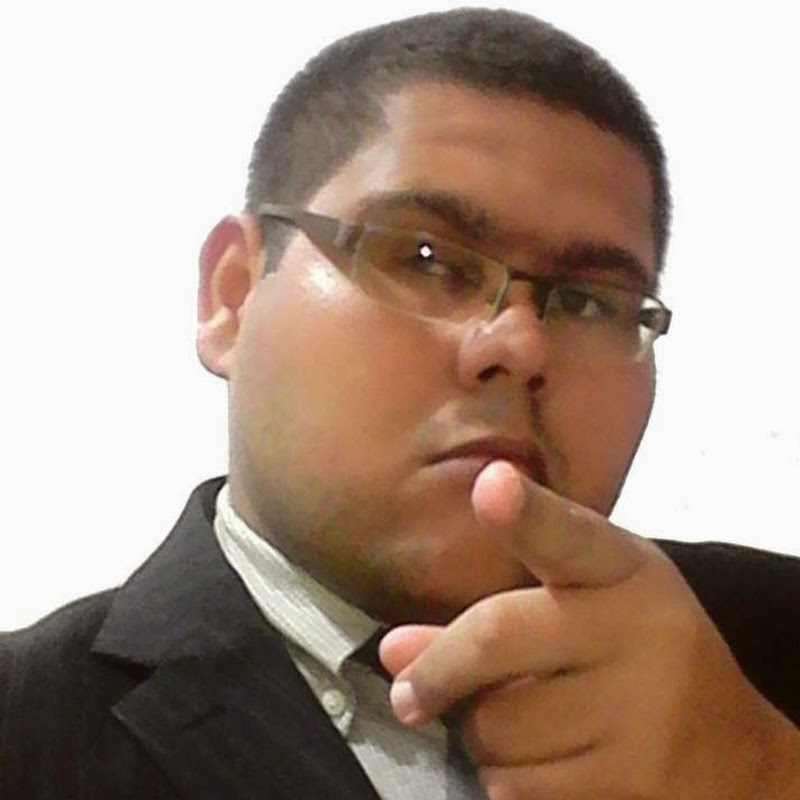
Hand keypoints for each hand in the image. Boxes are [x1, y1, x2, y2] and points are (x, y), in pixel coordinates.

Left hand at [380, 460, 799, 799]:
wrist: (730, 753)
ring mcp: (639, 717)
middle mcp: (635, 634)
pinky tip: (543, 756)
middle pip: (496, 639)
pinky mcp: (630, 788)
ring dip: (480, 730)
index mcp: (622, 571)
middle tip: (407, 691)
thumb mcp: (586, 605)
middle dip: (436, 669)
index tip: (491, 484)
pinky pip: (519, 788)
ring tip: (515, 717)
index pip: (568, 536)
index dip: (527, 513)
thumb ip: (498, 612)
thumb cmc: (638, 651)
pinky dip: (507, 778)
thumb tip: (394, 650)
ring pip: (497, 728)